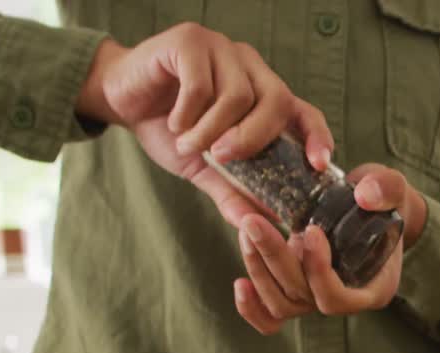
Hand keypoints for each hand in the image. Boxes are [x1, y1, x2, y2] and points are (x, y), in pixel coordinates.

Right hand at [75, 25, 333, 224]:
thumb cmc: (169, 129)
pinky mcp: (190, 41)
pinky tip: (174, 122)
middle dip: (253, 138)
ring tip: (188, 143)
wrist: (120, 100)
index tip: (318, 164)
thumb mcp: (205, 169)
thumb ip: (234, 192)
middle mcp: (249, 66)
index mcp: (263, 93)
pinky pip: (201, 84)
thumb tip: (262, 225)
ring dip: (211, 131)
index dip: (317, 137)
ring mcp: (222, 49)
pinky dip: (187, 114)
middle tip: (223, 157)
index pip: (304, 111)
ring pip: (237, 95)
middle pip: (276, 100)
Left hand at [232, 164, 426, 334]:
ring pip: (281, 304)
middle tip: (254, 222)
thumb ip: (386, 188)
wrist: (370, 210)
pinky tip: (239, 284)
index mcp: (374, 287)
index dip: (319, 271)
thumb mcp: (392, 188)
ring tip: (247, 229)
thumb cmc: (383, 202)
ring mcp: (317, 301)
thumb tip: (365, 195)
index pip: (339, 297)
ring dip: (259, 270)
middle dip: (276, 260)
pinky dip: (252, 308)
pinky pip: (271, 318)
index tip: (310, 230)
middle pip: (303, 296)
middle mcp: (345, 300)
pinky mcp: (297, 296)